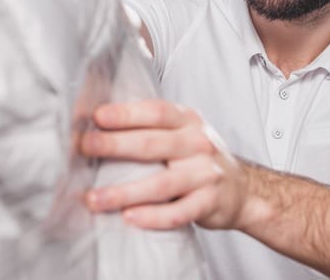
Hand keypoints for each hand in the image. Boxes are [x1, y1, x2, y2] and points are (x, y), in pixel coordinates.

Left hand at [80, 99, 249, 229]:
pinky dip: (153, 217)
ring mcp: (206, 174)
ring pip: (161, 184)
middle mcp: (198, 143)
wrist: (244, 189)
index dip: (126, 113)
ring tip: (94, 198)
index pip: (156, 112)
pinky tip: (129, 218)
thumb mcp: (183, 131)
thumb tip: (98, 124)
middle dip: (115, 145)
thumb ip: (151, 126)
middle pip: (152, 143)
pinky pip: (178, 212)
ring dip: (124, 192)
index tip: (98, 116)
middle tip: (85, 147)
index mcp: (188, 120)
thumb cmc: (199, 158)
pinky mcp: (210, 202)